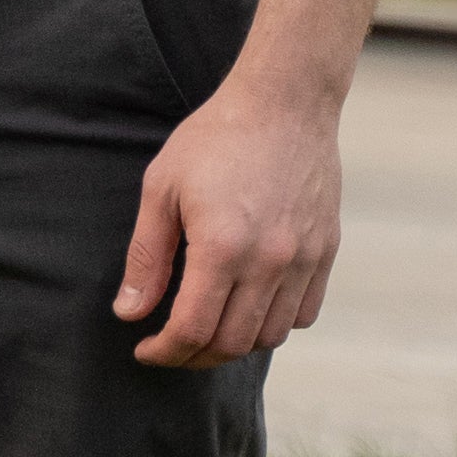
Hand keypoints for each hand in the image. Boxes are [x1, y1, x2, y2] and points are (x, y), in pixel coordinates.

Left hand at [112, 71, 341, 366]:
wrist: (284, 102)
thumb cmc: (215, 137)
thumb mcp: (163, 187)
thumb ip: (147, 256)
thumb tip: (130, 311)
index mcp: (222, 246)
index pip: (192, 329)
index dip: (165, 351)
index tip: (145, 349)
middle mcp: (269, 262)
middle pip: (232, 343)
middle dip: (194, 355)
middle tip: (172, 344)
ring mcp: (303, 259)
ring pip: (270, 336)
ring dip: (234, 343)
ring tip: (208, 327)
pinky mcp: (326, 251)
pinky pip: (304, 313)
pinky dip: (275, 324)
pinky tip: (250, 307)